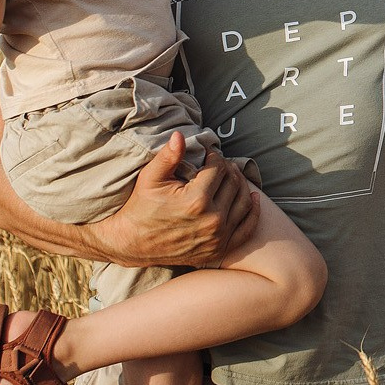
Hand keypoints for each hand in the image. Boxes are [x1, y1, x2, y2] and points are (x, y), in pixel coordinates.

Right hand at [95, 133, 258, 267]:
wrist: (131, 244)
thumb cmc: (140, 207)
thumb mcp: (151, 178)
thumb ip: (169, 156)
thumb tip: (180, 135)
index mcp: (196, 200)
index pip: (219, 169)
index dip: (215, 157)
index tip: (209, 154)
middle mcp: (212, 220)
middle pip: (233, 184)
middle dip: (228, 169)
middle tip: (220, 164)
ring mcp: (218, 237)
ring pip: (244, 203)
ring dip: (242, 185)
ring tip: (233, 176)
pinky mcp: (219, 250)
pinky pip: (247, 229)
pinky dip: (253, 212)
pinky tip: (254, 198)